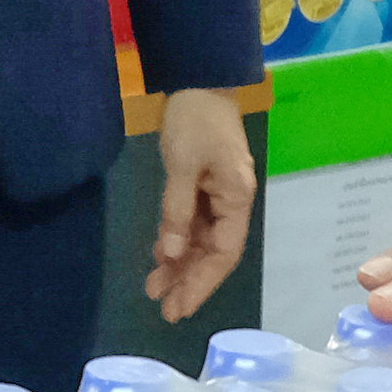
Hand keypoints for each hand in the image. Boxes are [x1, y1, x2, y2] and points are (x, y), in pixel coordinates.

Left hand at [144, 86, 258, 323]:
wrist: (199, 82)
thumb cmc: (195, 120)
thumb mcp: (183, 165)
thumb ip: (176, 211)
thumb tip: (170, 255)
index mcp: (236, 199)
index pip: (224, 253)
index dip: (203, 283)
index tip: (181, 307)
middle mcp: (232, 203)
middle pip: (213, 253)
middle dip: (190, 282)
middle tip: (164, 309)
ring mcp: (217, 196)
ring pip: (200, 242)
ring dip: (179, 266)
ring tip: (155, 291)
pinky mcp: (202, 188)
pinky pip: (191, 226)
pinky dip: (175, 243)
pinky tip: (158, 260)